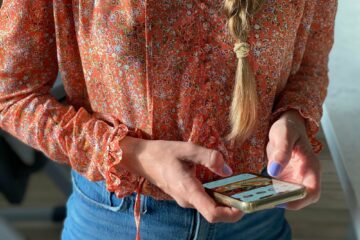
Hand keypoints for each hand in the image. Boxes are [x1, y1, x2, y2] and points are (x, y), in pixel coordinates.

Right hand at [118, 136, 243, 222]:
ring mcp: (185, 199)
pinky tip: (224, 185)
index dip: (231, 214)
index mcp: (188, 189)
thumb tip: (228, 170)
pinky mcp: (184, 195)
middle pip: (214, 213)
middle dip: (233, 207)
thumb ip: (209, 157)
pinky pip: (204, 201)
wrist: (141, 158)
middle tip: (249, 194)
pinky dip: (216, 197)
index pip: (212, 213)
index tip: (245, 206)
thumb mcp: (187, 149)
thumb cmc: (162, 152)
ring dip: (225, 202)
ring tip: (240, 189)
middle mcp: (187, 200)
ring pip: (209, 207)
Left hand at [266, 110, 320, 209]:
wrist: (285, 124)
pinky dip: (269, 192)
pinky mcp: (285, 178)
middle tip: (265, 200)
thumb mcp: (283, 135)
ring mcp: (295, 178)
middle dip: (285, 201)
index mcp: (310, 165)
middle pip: (301, 197)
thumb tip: (274, 171)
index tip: (282, 201)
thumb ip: (281, 152)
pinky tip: (256, 190)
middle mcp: (305, 175)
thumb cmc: (288, 127)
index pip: (312, 191)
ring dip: (276, 198)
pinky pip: (279, 190)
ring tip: (258, 196)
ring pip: (289, 195)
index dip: (300, 200)